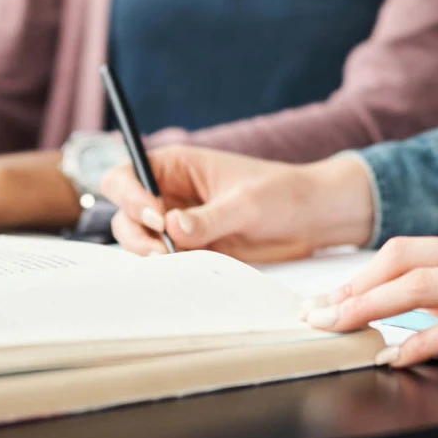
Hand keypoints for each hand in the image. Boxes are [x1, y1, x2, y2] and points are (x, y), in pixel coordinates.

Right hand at [103, 145, 375, 262]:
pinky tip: (186, 271)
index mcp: (176, 165)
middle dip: (137, 233)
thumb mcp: (245, 203)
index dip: (129, 196)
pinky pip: (166, 260)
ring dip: (150, 254)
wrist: (312, 217)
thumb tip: (171, 228)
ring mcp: (179, 222)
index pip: (126, 176)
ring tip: (178, 261)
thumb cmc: (282, 193)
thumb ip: (207, 218)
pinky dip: (168, 268)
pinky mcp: (192, 247)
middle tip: (164, 252)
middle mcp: (170, 192)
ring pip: (141, 240)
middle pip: (125, 213)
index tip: (155, 218)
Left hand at [299, 230, 437, 383]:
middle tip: (313, 314)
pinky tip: (394, 354)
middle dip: (351, 285)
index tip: (331, 297)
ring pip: (423, 284)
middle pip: (406, 257)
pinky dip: (421, 340)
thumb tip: (437, 317)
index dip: (366, 272)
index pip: (416, 249)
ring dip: (369, 306)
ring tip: (334, 329)